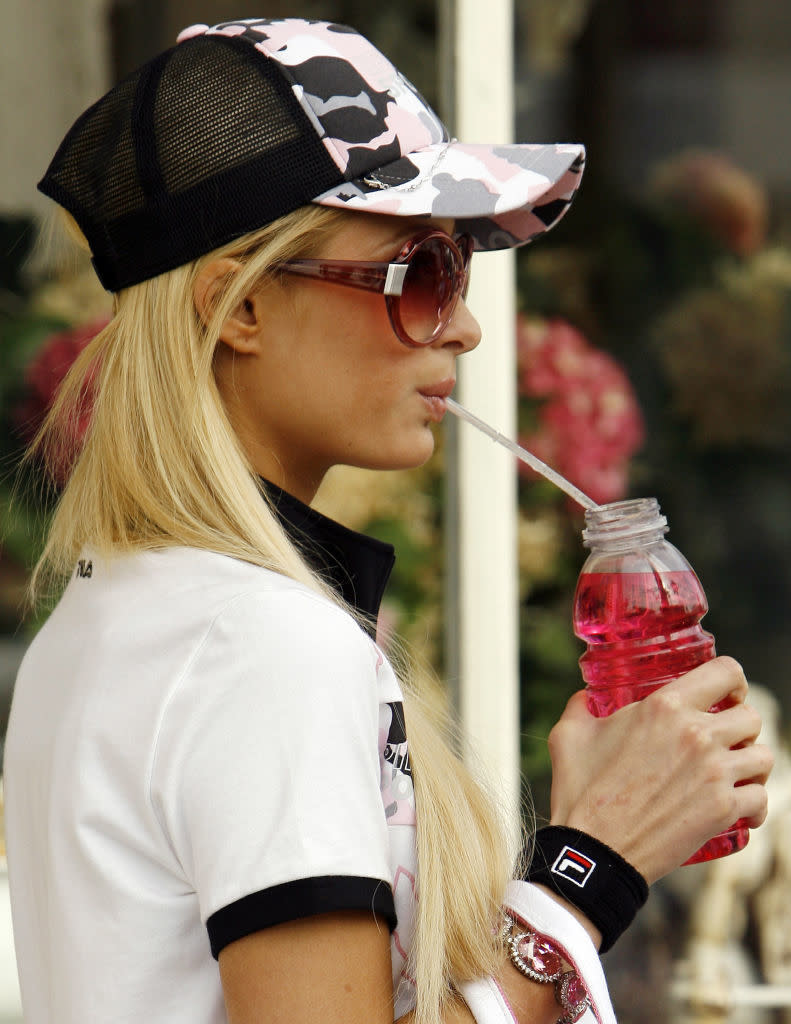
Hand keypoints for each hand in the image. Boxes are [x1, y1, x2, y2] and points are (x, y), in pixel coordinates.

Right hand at [546, 656, 772, 883]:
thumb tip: (584, 697)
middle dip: (741, 727)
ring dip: (751, 763)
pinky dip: (755, 804)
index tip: (727, 694)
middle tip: (724, 739)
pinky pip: (762, 799)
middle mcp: (697, 735)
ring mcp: (714, 773)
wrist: (594, 849)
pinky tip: (741, 807)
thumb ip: (580, 706)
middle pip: (751, 716)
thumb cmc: (581, 791)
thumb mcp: (569, 735)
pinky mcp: (723, 810)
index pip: (726, 673)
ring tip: (734, 771)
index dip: (733, 681)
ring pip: (764, 756)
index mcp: (664, 707)